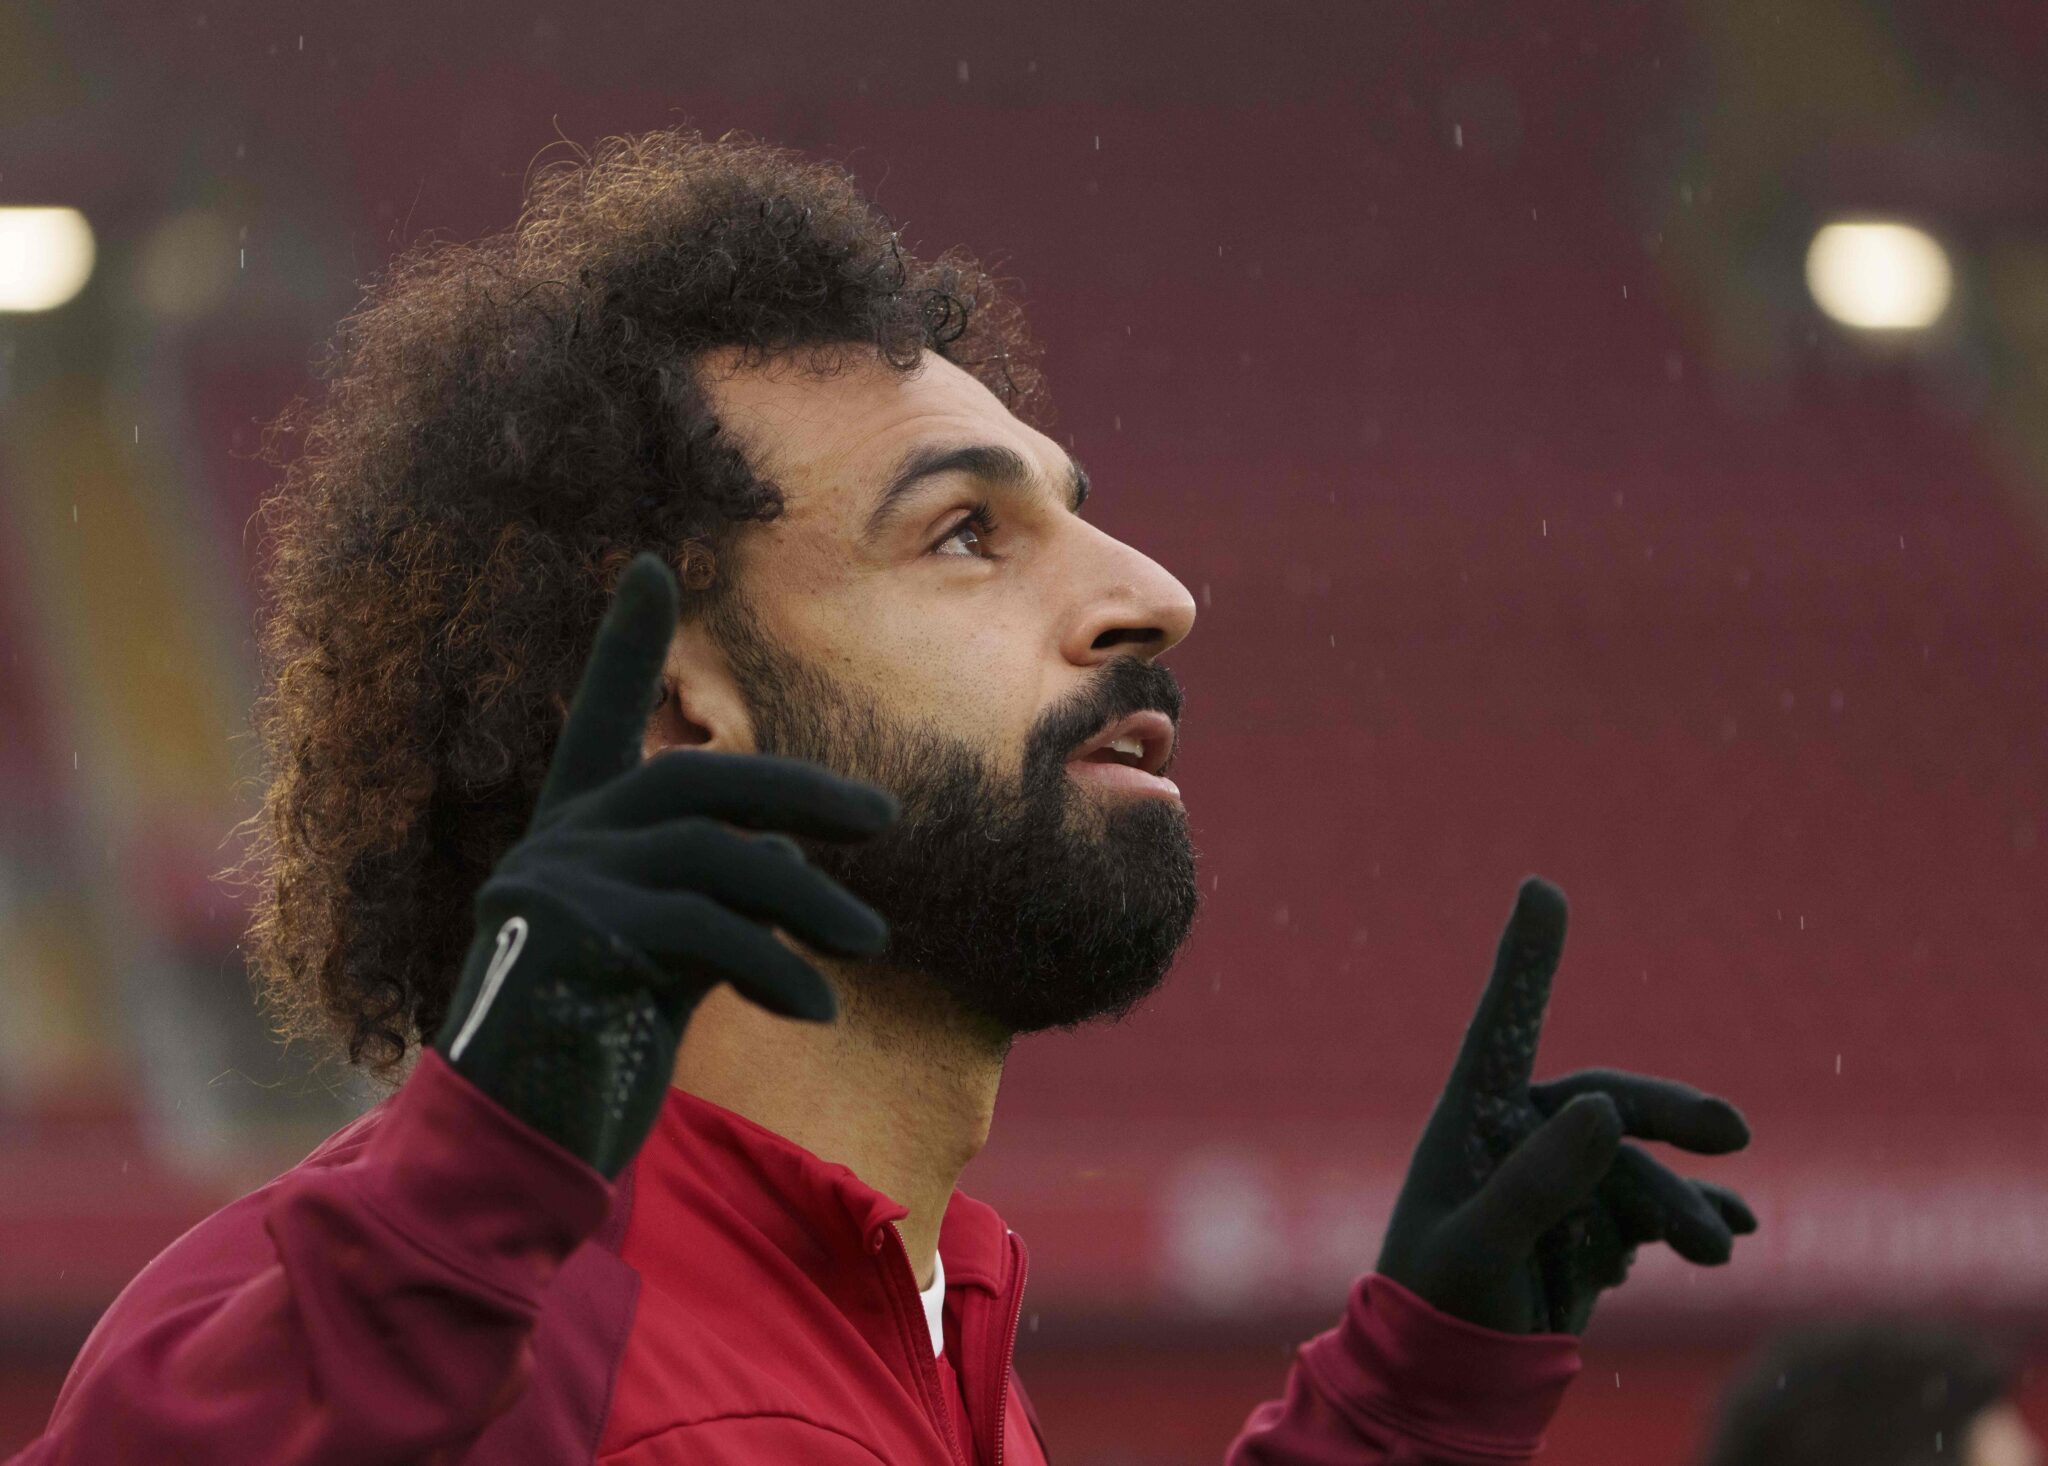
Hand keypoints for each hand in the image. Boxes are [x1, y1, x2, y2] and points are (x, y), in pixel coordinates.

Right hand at [431, 553, 896, 1176]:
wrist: (511, 1148)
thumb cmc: (590, 1057)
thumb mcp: (659, 962)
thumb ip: (710, 898)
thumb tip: (801, 867)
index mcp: (568, 834)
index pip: (599, 718)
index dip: (622, 643)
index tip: (646, 563)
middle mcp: (553, 842)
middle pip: (700, 780)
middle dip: (803, 793)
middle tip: (887, 821)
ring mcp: (553, 885)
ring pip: (715, 855)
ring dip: (809, 899)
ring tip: (873, 944)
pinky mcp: (571, 942)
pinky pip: (704, 932)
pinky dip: (775, 965)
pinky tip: (819, 1004)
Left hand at [1374, 877, 1755, 1333]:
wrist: (1449, 1385)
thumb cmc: (1440, 1308)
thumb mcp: (1479, 1249)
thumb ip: (1537, 1181)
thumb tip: (1605, 1109)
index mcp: (1470, 1123)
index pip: (1502, 1025)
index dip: (1526, 960)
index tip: (1542, 888)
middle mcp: (1515, 1138)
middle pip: (1605, 1103)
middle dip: (1668, 1115)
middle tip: (1732, 1132)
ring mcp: (1557, 1183)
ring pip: (1637, 1170)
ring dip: (1684, 1203)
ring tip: (1722, 1248)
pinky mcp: (1586, 1227)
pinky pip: (1649, 1209)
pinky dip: (1692, 1215)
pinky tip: (1733, 1232)